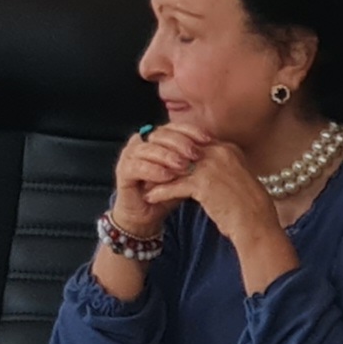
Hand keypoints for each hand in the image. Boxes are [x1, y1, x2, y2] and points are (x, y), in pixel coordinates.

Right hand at [106, 126, 202, 241]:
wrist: (147, 216)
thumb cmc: (167, 193)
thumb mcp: (185, 175)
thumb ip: (196, 161)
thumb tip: (220, 148)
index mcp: (156, 140)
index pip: (173, 127)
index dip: (189, 131)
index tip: (207, 139)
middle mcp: (140, 143)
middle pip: (159, 134)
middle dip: (179, 143)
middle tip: (195, 153)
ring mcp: (129, 156)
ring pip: (147, 149)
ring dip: (166, 156)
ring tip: (183, 166)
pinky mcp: (122, 171)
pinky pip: (136, 166)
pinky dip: (152, 170)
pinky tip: (167, 176)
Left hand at [147, 131, 278, 252]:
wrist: (257, 223)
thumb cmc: (248, 205)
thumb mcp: (235, 176)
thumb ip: (217, 164)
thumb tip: (196, 162)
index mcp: (227, 148)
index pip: (192, 143)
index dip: (175, 151)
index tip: (161, 159)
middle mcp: (219, 152)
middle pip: (181, 152)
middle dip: (162, 161)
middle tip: (146, 167)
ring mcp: (210, 166)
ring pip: (174, 167)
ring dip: (157, 176)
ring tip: (145, 183)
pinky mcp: (203, 183)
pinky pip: (174, 185)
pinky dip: (160, 191)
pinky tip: (150, 197)